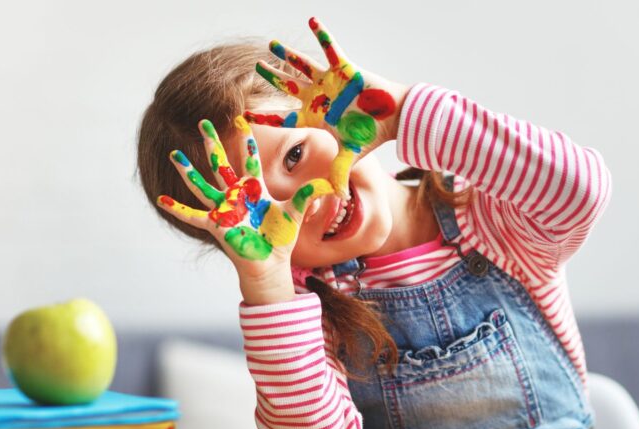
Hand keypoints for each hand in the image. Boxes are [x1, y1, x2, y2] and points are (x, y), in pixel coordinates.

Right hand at [157, 116, 333, 285]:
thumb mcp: (296, 213)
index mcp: (255, 190)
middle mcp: (236, 196)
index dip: (247, 142)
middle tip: (203, 122)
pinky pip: (193, 215)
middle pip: (221, 164)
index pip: (250, 161)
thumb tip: (330, 185)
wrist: (271, 264)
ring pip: (202, 185)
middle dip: (213, 143)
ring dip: (188, 171)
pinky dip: (177, 208)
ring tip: (174, 155)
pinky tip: (161, 200)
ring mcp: (224, 210)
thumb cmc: (280, 238)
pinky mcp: (217, 225)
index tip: (242, 121)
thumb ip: (309, 196)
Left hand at [247, 17, 409, 198]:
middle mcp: (318, 96)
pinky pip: (330, 47)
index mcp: (315, 116)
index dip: (265, 117)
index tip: (244, 115)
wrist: (394, 117)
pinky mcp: (344, 67)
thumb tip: (337, 200)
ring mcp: (329, 81)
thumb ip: (340, 173)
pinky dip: (322, 34)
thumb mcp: (351, 155)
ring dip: (287, 54)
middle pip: (288, 86)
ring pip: (302, 65)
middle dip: (271, 78)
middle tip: (256, 68)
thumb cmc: (372, 134)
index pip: (284, 117)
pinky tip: (312, 19)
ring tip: (271, 45)